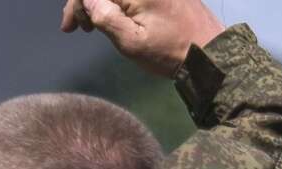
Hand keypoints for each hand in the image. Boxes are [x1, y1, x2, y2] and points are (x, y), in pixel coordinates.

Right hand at [60, 0, 226, 77]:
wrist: (211, 51)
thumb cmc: (171, 51)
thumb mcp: (133, 42)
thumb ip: (105, 17)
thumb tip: (87, 0)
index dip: (77, 3)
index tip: (70, 28)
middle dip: (84, 1)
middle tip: (76, 28)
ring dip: (99, 1)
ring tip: (91, 25)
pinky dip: (115, 0)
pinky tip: (109, 15)